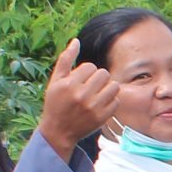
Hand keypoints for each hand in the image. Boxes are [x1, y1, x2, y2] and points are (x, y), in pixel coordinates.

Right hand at [37, 38, 118, 152]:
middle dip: (98, 78)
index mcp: (69, 84)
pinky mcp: (102, 118)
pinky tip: (100, 104)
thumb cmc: (55, 103)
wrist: (58, 131)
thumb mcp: (55, 81)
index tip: (80, 80)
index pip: (91, 66)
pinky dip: (110, 101)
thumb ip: (65, 60)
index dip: (86, 72)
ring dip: (107, 87)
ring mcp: (93, 107)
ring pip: (114, 86)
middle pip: (104, 74)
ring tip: (97, 93)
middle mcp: (82, 95)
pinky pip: (116, 101)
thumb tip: (76, 40)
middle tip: (90, 86)